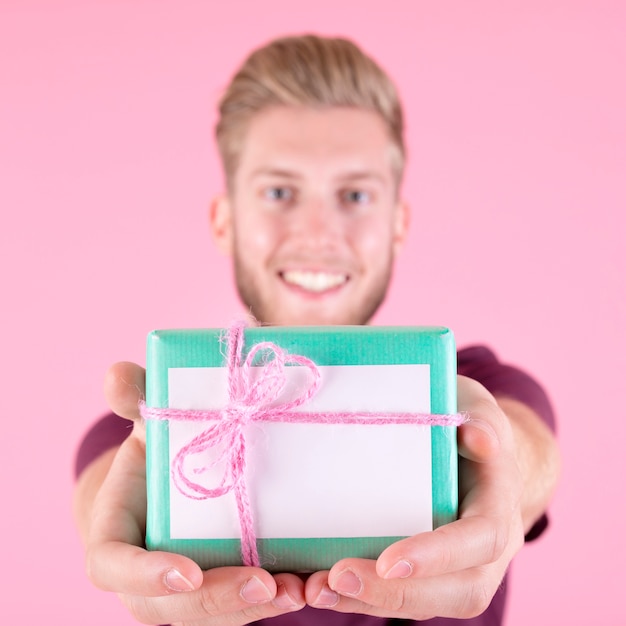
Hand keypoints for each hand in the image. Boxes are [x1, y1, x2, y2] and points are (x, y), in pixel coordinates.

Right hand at [81, 362, 305, 624]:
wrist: (168, 481)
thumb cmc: (155, 451)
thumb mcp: (148, 421)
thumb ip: (135, 398)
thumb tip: (119, 373)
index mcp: (116, 535)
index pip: (113, 566)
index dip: (145, 577)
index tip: (188, 571)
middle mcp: (146, 576)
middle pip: (173, 606)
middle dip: (219, 599)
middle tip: (266, 583)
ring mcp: (183, 591)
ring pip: (214, 614)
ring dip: (256, 608)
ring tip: (302, 589)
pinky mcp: (219, 590)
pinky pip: (242, 607)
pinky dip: (275, 600)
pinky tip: (310, 584)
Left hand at [304, 375, 524, 619]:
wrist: (473, 447)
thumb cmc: (466, 420)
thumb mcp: (474, 406)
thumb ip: (479, 418)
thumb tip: (479, 439)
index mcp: (500, 501)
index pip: (482, 538)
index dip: (438, 555)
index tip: (388, 560)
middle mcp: (491, 546)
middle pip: (458, 590)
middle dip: (395, 593)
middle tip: (336, 578)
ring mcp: (465, 565)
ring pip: (429, 603)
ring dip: (371, 602)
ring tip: (317, 590)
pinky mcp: (432, 571)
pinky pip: (405, 596)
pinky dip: (362, 596)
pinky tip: (320, 586)